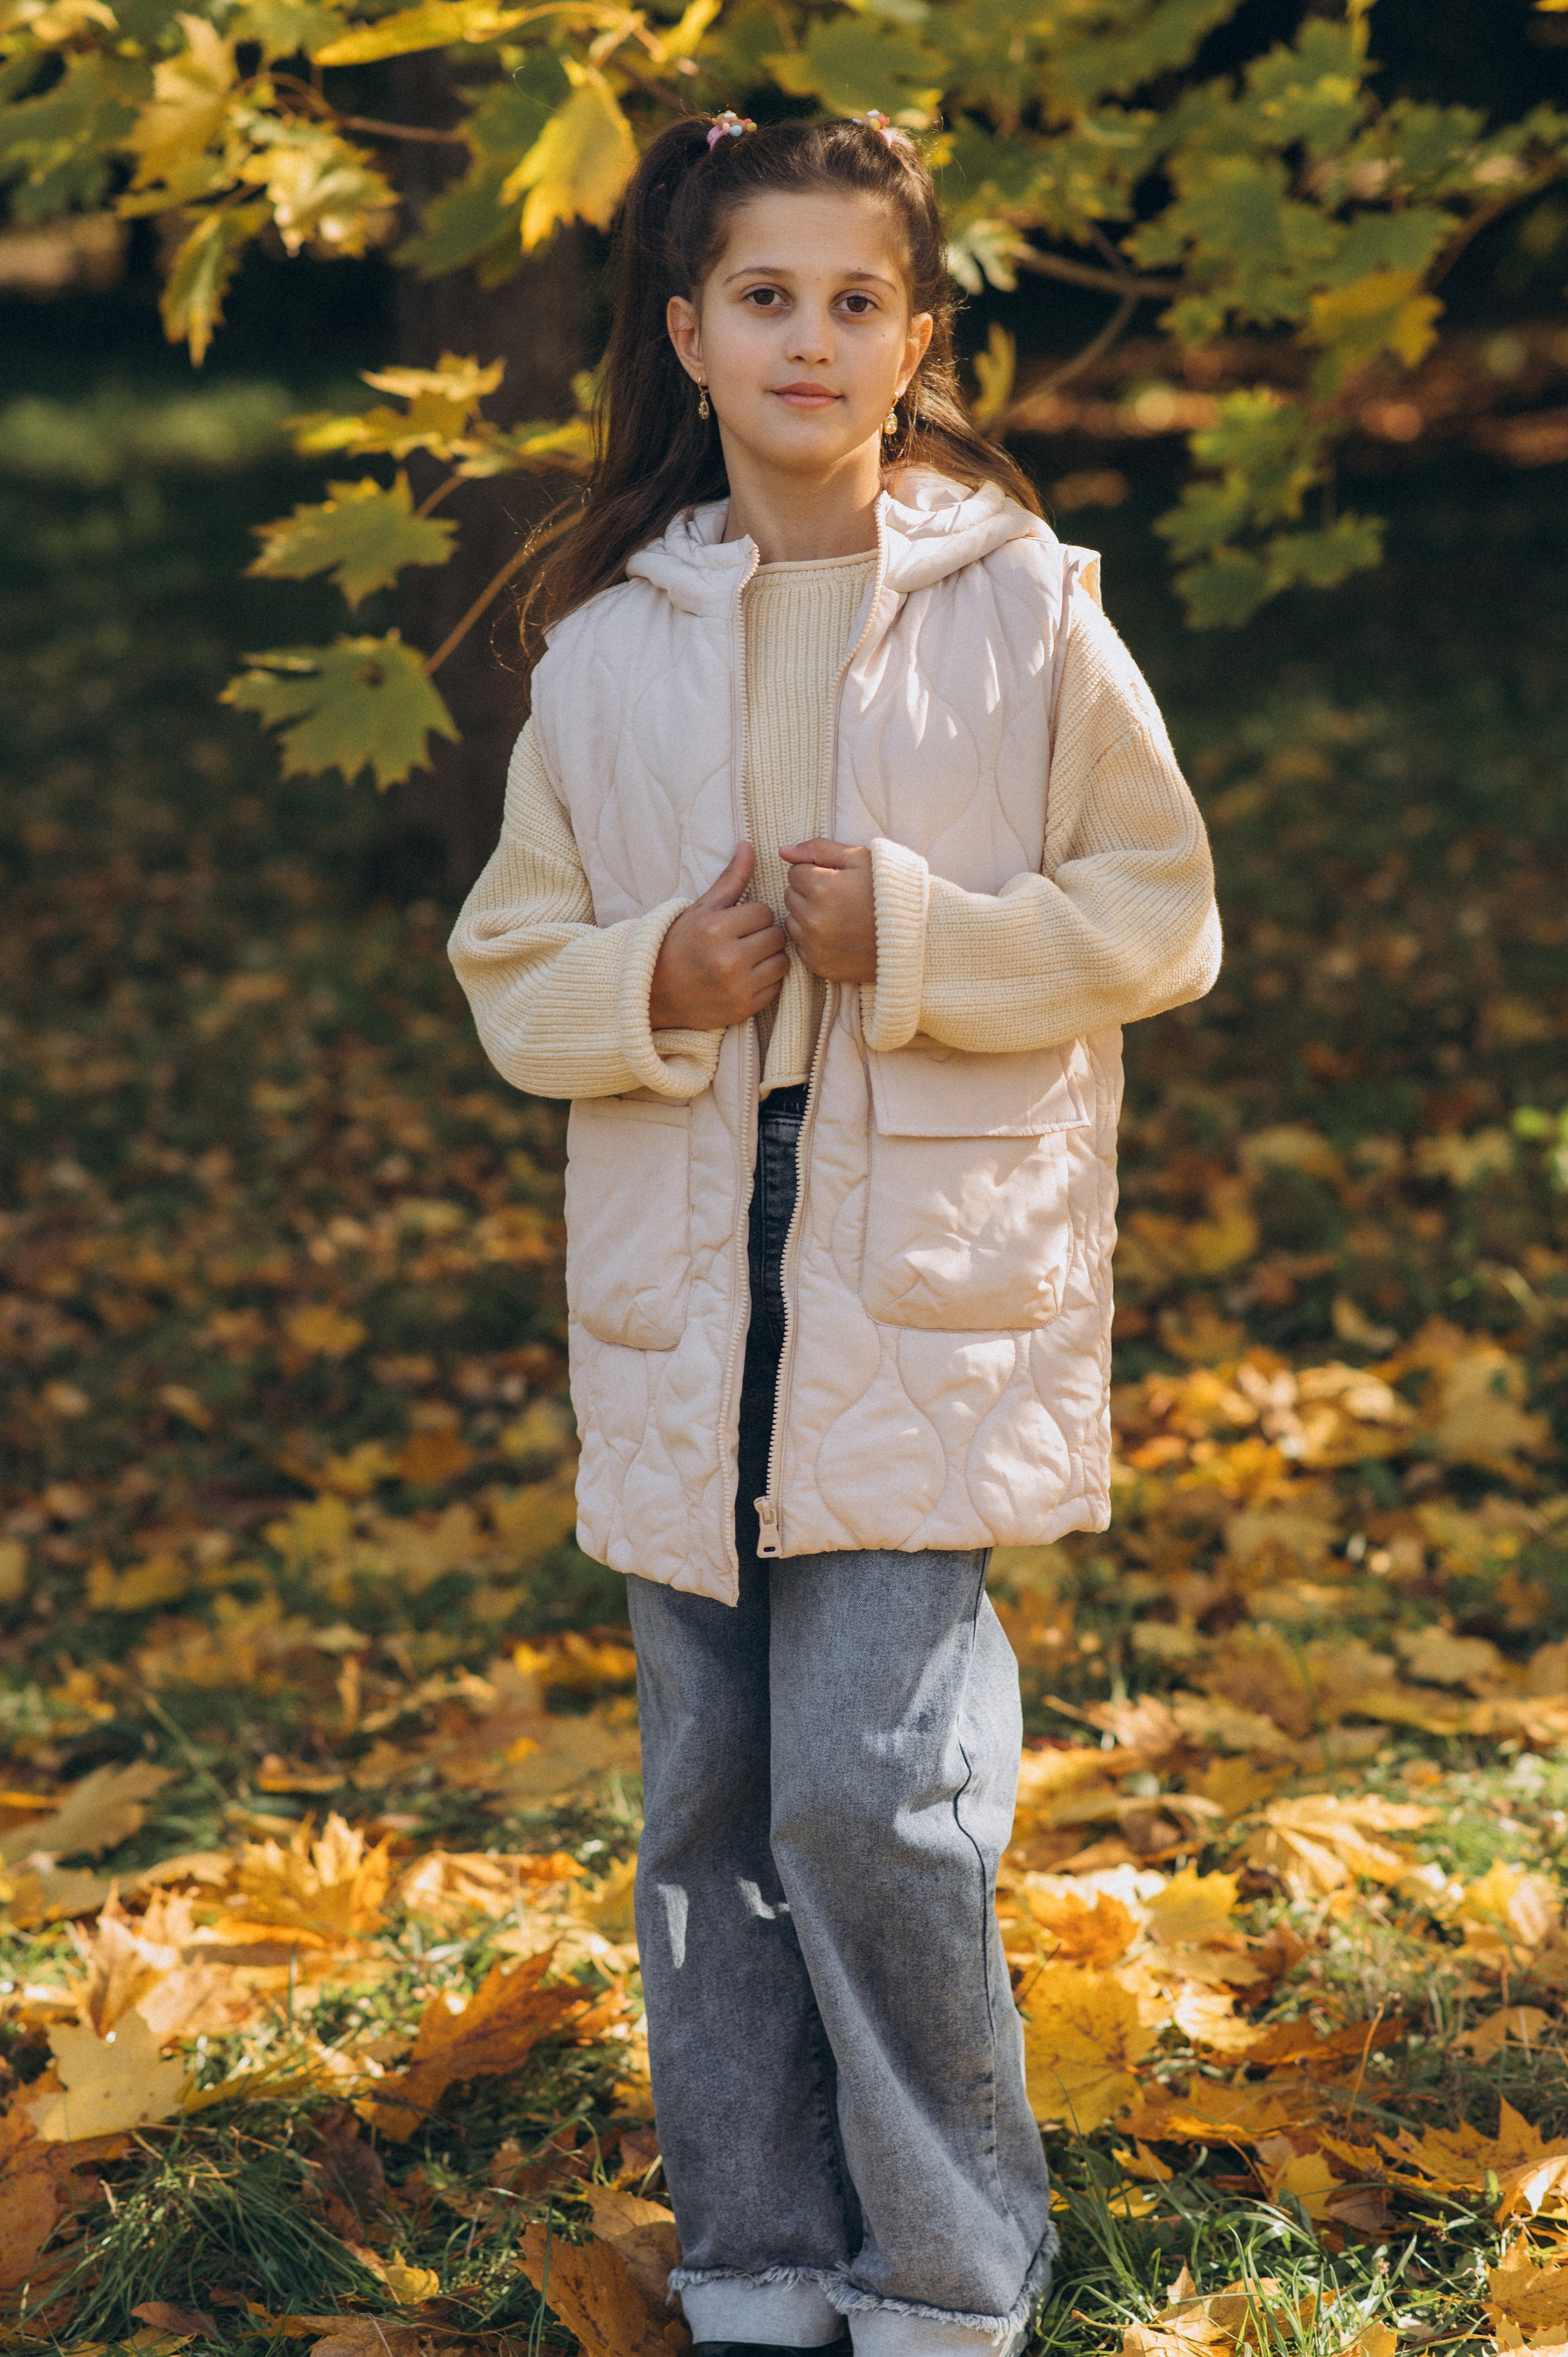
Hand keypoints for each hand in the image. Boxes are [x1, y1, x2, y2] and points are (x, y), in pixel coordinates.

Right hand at [649, 844, 788, 1029]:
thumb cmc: (678, 944)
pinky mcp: (743, 1009)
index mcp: (715, 929)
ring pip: (781, 961)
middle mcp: (728, 959)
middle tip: (743, 940)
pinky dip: (766, 982)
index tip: (736, 923)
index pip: (764, 912)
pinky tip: (746, 977)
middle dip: (763, 935)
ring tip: (748, 957)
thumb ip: (730, 880)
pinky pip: (776, 988)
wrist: (654, 991)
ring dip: (769, 958)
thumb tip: (748, 845)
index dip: (752, 915)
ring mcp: (737, 987)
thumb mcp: (700, 908)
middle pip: (775, 936)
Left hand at [780, 839, 876, 983]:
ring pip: (792, 921)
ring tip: (840, 917)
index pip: (794, 872)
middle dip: (809, 893)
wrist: (917, 934)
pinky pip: (800, 946)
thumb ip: (818, 849)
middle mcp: (814, 919)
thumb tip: (782, 851)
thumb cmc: (889, 891)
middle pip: (790, 896)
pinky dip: (814, 940)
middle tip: (841, 898)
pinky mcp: (819, 965)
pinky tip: (839, 936)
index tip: (839, 880)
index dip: (816, 872)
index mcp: (822, 888)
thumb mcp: (859, 858)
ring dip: (808, 916)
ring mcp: (815, 945)